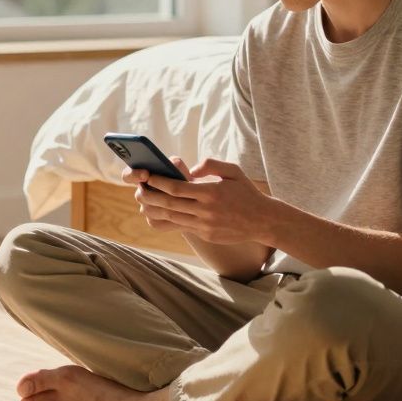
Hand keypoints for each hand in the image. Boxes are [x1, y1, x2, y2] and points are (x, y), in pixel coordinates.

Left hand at [129, 157, 274, 244]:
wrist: (262, 221)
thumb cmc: (246, 192)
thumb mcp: (233, 171)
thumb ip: (210, 164)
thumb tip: (189, 170)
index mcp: (212, 193)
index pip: (178, 188)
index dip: (159, 183)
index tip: (147, 176)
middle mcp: (206, 211)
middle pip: (170, 205)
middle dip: (151, 196)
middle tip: (139, 189)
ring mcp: (205, 226)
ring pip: (172, 219)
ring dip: (154, 210)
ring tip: (143, 202)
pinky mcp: (206, 235)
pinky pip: (180, 228)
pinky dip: (166, 221)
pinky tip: (156, 215)